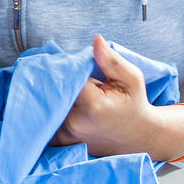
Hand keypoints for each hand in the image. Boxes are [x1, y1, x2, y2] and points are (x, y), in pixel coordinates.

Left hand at [52, 35, 183, 158]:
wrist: (138, 138)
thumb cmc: (134, 104)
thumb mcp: (131, 78)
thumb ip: (111, 60)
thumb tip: (95, 39)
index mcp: (92, 105)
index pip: (64, 77)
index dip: (65, 68)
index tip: (71, 65)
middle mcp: (74, 123)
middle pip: (51, 92)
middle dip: (55, 81)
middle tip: (64, 76)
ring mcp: (65, 136)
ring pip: (45, 106)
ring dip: (50, 95)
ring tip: (67, 91)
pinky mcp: (61, 144)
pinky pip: (45, 120)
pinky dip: (48, 110)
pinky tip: (60, 104)